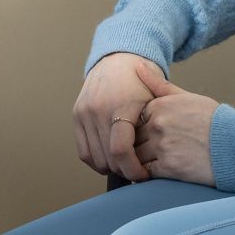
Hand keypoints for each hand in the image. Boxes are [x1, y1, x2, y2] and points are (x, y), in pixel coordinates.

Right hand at [74, 51, 168, 181]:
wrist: (118, 58)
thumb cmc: (141, 81)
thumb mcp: (155, 99)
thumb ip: (155, 127)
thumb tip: (157, 160)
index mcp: (121, 106)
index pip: (120, 150)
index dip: (132, 169)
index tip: (144, 175)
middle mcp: (98, 109)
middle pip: (107, 158)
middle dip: (124, 170)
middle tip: (138, 172)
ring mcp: (84, 112)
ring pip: (94, 157)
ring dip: (110, 167)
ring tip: (125, 164)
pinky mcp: (76, 115)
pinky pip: (83, 151)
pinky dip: (96, 160)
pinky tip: (110, 160)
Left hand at [134, 85, 218, 184]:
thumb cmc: (213, 120)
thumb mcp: (187, 96)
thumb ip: (159, 85)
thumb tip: (137, 66)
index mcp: (160, 105)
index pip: (132, 119)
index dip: (138, 129)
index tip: (148, 134)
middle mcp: (158, 124)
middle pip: (132, 138)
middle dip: (136, 146)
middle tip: (147, 151)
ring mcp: (162, 146)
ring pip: (135, 156)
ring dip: (138, 161)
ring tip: (152, 162)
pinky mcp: (169, 167)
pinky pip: (145, 172)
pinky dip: (145, 174)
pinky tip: (156, 172)